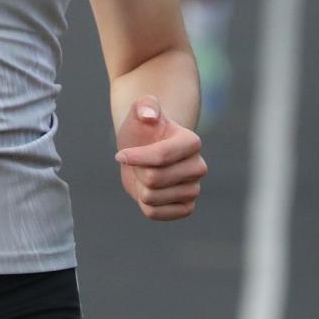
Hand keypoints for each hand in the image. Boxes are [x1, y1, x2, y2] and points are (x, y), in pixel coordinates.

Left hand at [114, 94, 205, 220]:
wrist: (145, 150)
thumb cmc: (143, 130)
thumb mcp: (139, 111)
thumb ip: (144, 105)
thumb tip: (149, 115)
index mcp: (192, 142)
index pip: (160, 157)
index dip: (135, 158)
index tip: (120, 155)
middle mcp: (198, 167)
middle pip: (154, 179)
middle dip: (137, 171)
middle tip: (139, 164)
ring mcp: (194, 189)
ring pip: (151, 198)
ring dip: (140, 187)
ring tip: (145, 175)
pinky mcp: (186, 207)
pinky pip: (155, 213)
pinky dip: (143, 203)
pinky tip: (149, 191)